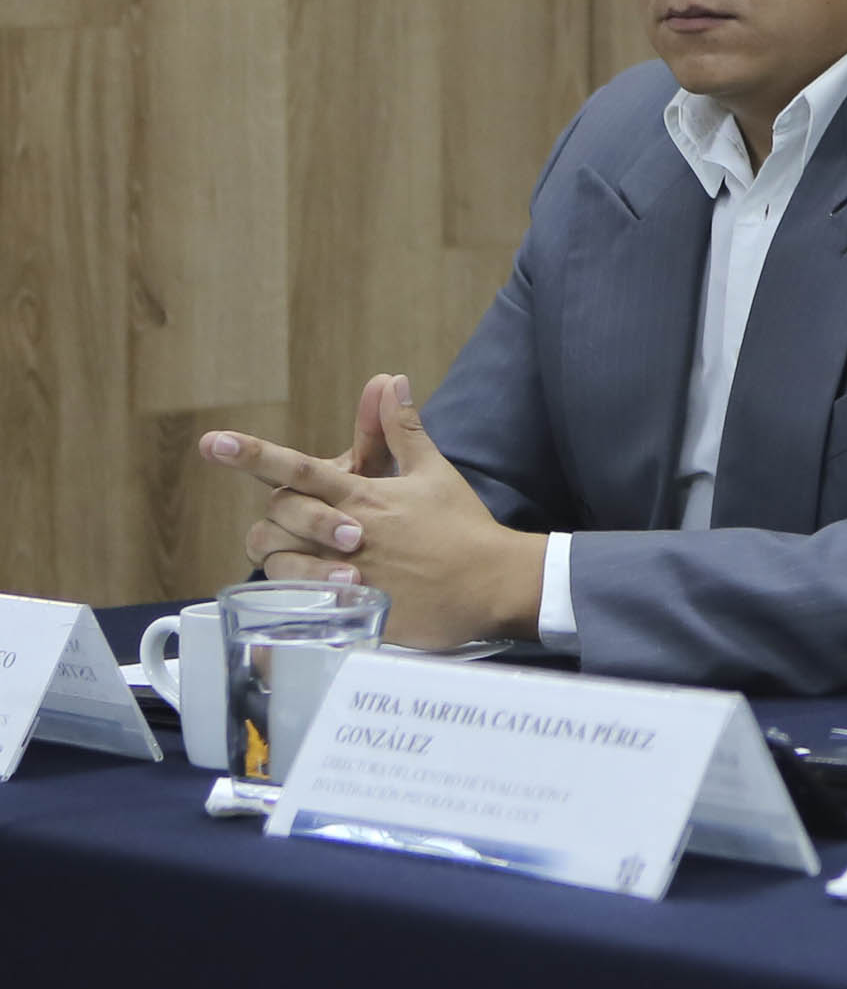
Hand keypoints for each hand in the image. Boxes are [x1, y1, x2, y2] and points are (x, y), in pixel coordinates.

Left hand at [205, 377, 543, 649]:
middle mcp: (348, 531)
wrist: (491, 583)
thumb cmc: (462, 527)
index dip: (251, 454)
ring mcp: (347, 571)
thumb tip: (390, 381)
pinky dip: (295, 595)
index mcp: (364, 495)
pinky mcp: (352, 607)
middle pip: (278, 516)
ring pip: (278, 561)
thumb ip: (401, 429)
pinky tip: (311, 592)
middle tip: (295, 524)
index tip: (212, 442)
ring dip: (282, 558)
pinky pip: (298, 601)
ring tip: (306, 559)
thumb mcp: (433, 471)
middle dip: (275, 516)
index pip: (298, 468)